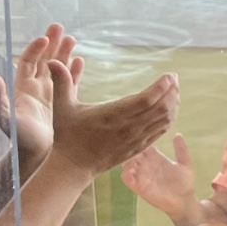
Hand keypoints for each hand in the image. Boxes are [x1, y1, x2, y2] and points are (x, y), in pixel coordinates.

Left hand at [0, 26, 78, 170]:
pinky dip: (74, 71)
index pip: (29, 62)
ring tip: (72, 38)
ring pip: (57, 68)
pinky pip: (70, 83)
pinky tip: (80, 61)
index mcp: (22, 88)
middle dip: (50, 43)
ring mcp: (50, 94)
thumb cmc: (20, 139)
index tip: (44, 38)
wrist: (37, 154)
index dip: (35, 49)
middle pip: (44, 60)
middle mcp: (36, 88)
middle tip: (59, 27)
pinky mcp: (62, 103)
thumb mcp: (5, 119)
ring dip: (63, 53)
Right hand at [51, 66, 178, 177]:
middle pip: (160, 108)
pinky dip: (169, 119)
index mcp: (113, 115)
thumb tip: (52, 60)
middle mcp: (128, 127)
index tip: (169, 75)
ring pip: (164, 120)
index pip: (145, 99)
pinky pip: (160, 131)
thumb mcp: (62, 107)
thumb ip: (61, 82)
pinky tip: (170, 109)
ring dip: (173, 104)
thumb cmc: (68, 134)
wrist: (75, 165)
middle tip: (174, 79)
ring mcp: (136, 139)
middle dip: (171, 92)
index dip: (161, 87)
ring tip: (174, 90)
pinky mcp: (139, 147)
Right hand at [120, 133, 197, 220]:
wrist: (185, 201)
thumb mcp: (185, 164)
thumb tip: (178, 134)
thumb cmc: (185, 183)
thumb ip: (181, 150)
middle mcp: (146, 164)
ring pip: (126, 163)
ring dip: (126, 158)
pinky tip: (130, 169)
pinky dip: (125, 173)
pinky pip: (127, 178)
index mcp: (155, 157)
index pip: (143, 144)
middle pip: (132, 151)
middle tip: (129, 141)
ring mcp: (141, 175)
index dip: (140, 137)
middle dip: (130, 146)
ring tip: (131, 155)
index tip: (137, 130)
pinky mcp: (139, 187)